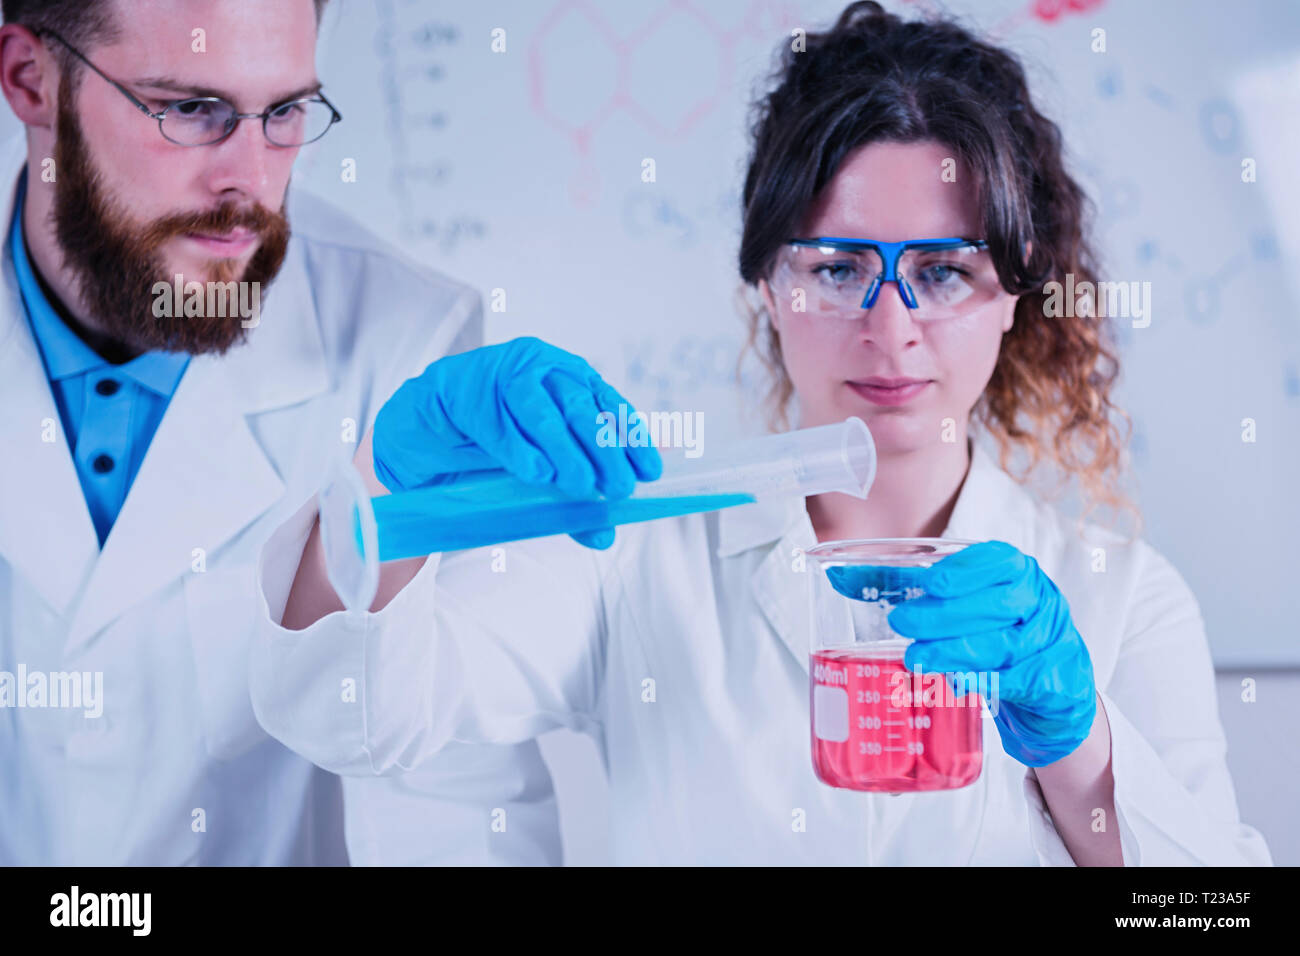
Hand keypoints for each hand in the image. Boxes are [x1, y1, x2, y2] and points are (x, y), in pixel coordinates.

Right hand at [372, 337, 662, 548]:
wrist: (424, 424)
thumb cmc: (491, 441)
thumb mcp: (538, 466)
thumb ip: (570, 495)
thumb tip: (605, 533)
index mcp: (568, 377)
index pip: (609, 405)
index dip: (631, 438)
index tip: (650, 472)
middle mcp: (541, 368)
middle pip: (581, 408)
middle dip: (604, 451)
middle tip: (619, 487)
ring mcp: (503, 375)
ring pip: (544, 412)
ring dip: (566, 452)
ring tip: (580, 488)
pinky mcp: (467, 393)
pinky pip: (499, 423)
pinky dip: (520, 451)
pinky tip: (538, 474)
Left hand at [826, 541, 1096, 766]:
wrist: (1052, 685)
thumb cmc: (992, 630)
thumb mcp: (956, 601)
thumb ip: (900, 585)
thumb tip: (836, 576)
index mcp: (1014, 570)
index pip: (995, 561)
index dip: (962, 572)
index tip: (928, 583)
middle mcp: (1037, 599)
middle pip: (996, 603)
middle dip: (945, 614)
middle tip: (901, 623)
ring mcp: (1051, 640)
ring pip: (1004, 644)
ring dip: (957, 651)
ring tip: (915, 659)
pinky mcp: (1055, 680)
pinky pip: (1020, 681)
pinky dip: (989, 682)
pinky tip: (959, 684)